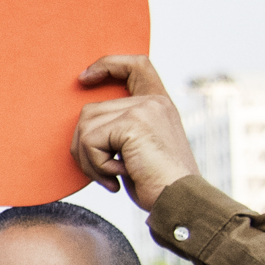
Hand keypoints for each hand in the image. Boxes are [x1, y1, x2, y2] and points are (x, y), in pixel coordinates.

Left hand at [70, 56, 197, 208]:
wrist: (180, 200)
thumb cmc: (157, 183)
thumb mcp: (141, 148)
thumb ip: (122, 129)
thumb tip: (83, 126)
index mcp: (159, 104)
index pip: (136, 65)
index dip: (108, 64)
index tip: (84, 77)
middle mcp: (153, 102)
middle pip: (90, 111)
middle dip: (84, 147)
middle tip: (103, 172)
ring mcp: (143, 109)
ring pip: (85, 126)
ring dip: (88, 159)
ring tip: (111, 175)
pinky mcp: (132, 123)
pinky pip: (90, 141)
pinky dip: (95, 165)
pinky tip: (117, 177)